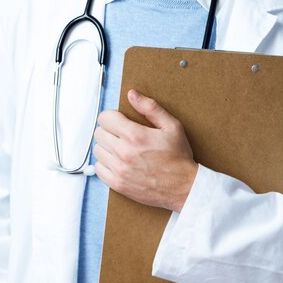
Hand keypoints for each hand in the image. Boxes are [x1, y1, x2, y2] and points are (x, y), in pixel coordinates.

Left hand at [93, 89, 197, 211]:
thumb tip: (132, 95)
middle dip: (109, 130)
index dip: (112, 116)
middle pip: (99, 133)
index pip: (105, 118)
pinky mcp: (118, 184)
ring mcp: (119, 170)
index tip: (119, 120)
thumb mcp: (171, 126)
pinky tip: (118, 162)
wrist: (184, 187)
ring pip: (98, 150)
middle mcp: (124, 153)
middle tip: (122, 134)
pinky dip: (106, 164)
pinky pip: (98, 169)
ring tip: (121, 148)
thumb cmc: (178, 157)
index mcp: (135, 135)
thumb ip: (150, 108)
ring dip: (107, 147)